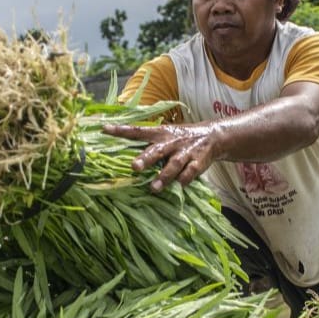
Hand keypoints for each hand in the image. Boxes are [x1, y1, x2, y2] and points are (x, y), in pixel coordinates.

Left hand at [102, 122, 218, 191]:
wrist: (213, 136)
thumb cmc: (181, 139)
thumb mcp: (166, 135)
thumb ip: (149, 144)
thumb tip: (125, 156)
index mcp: (160, 133)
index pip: (137, 131)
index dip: (121, 130)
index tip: (104, 130)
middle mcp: (171, 142)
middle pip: (157, 150)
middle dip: (146, 158)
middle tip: (134, 166)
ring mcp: (186, 152)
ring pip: (174, 164)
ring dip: (164, 176)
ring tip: (154, 187)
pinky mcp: (198, 162)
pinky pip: (190, 173)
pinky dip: (184, 180)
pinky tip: (178, 186)